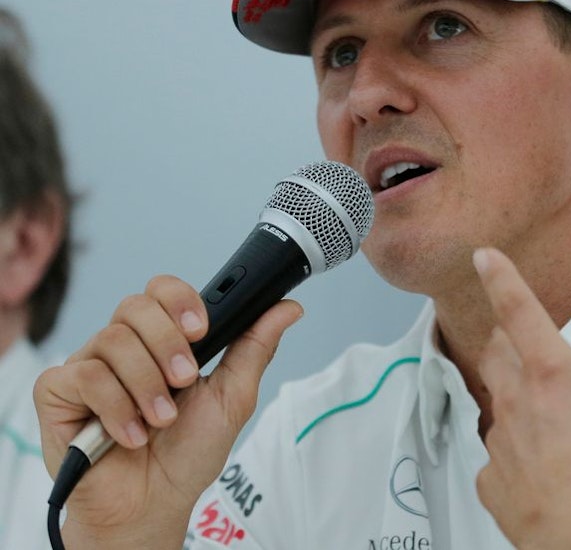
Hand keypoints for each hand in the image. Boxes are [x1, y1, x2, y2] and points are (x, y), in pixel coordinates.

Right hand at [33, 275, 301, 548]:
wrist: (154, 505)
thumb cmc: (188, 453)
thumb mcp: (232, 397)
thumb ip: (255, 348)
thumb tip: (287, 308)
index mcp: (162, 340)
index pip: (162, 290)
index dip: (180, 300)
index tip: (202, 329)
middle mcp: (124, 346)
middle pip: (136, 305)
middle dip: (168, 344)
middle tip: (186, 381)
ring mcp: (89, 366)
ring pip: (113, 340)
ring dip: (147, 385)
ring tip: (161, 420)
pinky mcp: (58, 393)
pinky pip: (84, 376)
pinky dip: (116, 408)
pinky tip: (131, 436)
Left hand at [472, 247, 570, 549]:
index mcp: (553, 374)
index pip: (518, 310)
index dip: (499, 278)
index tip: (483, 256)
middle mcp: (518, 402)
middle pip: (495, 353)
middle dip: (502, 340)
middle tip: (513, 337)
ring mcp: (500, 444)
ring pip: (493, 407)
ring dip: (509, 401)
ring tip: (533, 410)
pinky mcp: (493, 484)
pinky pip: (495, 464)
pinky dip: (511, 460)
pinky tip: (534, 470)